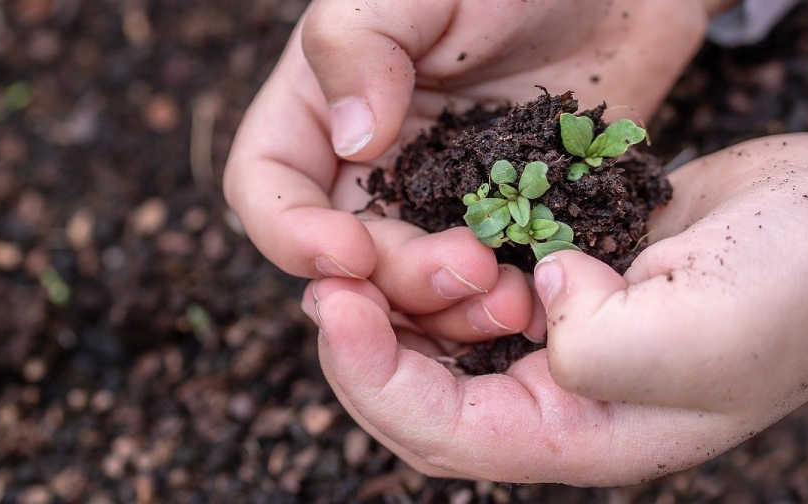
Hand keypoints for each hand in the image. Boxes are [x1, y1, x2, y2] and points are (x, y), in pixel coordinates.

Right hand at [225, 0, 731, 343]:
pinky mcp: (501, 225)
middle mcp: (369, 166)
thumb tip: (352, 141)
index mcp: (322, 107)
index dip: (290, 233)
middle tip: (468, 269)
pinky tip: (541, 297)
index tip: (349, 253)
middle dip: (395, 279)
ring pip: (411, 289)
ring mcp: (436, 201)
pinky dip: (500, 304)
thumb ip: (359, 43)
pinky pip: (484, 285)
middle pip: (346, 257)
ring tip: (513, 298)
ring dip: (449, 310)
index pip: (266, 186)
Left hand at [303, 134, 807, 484]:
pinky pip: (473, 290)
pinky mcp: (559, 285)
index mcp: (583, 435)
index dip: (376, 378)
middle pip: (424, 396)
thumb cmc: (792, 290)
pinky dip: (437, 269)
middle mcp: (559, 399)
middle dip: (364, 346)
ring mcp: (556, 341)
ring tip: (357, 259)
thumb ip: (597, 346)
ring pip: (440, 343)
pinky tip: (416, 237)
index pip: (445, 433)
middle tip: (324, 283)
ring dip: (395, 305)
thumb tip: (537, 299)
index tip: (335, 308)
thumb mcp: (697, 335)